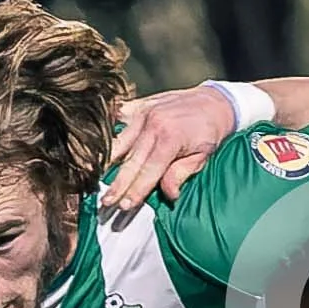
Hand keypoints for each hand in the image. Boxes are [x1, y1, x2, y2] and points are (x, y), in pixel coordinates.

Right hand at [104, 87, 237, 218]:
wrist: (214, 101)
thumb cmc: (209, 132)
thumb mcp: (203, 156)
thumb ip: (182, 174)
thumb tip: (169, 195)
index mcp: (170, 138)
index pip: (149, 171)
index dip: (136, 190)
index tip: (124, 206)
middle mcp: (153, 124)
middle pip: (130, 160)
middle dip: (118, 184)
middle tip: (106, 202)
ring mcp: (143, 112)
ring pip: (119, 142)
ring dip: (108, 163)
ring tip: (94, 179)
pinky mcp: (139, 106)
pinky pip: (119, 122)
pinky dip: (110, 136)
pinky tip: (100, 150)